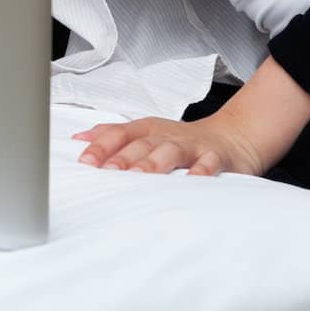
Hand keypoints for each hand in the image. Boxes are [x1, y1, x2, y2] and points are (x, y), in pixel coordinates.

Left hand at [72, 112, 265, 176]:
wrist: (229, 137)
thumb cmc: (179, 139)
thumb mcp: (145, 133)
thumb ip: (113, 135)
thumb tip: (79, 138)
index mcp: (147, 130)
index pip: (120, 134)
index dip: (102, 146)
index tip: (85, 160)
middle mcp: (166, 135)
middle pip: (142, 143)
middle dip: (124, 156)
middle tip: (109, 171)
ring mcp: (191, 145)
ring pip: (171, 151)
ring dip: (155, 162)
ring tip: (140, 176)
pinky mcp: (215, 156)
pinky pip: (208, 163)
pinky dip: (200, 171)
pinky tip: (192, 180)